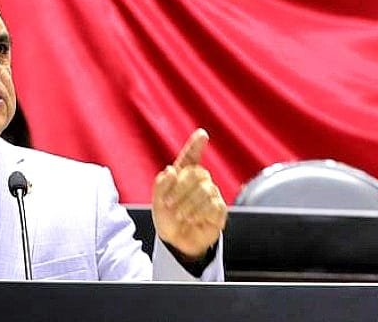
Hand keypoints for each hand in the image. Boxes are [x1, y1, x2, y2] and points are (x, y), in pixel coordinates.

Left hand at [151, 128, 227, 258]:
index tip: (202, 134)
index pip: (191, 156)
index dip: (196, 145)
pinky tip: (194, 220)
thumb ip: (161, 184)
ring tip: (181, 216)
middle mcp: (199, 181)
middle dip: (180, 189)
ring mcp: (211, 194)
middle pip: (197, 173)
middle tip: (169, 204)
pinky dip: (200, 214)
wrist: (176, 242)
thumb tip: (171, 171)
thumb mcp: (157, 201)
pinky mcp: (219, 210)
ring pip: (206, 189)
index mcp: (183, 174)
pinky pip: (215, 205)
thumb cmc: (167, 218)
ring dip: (189, 204)